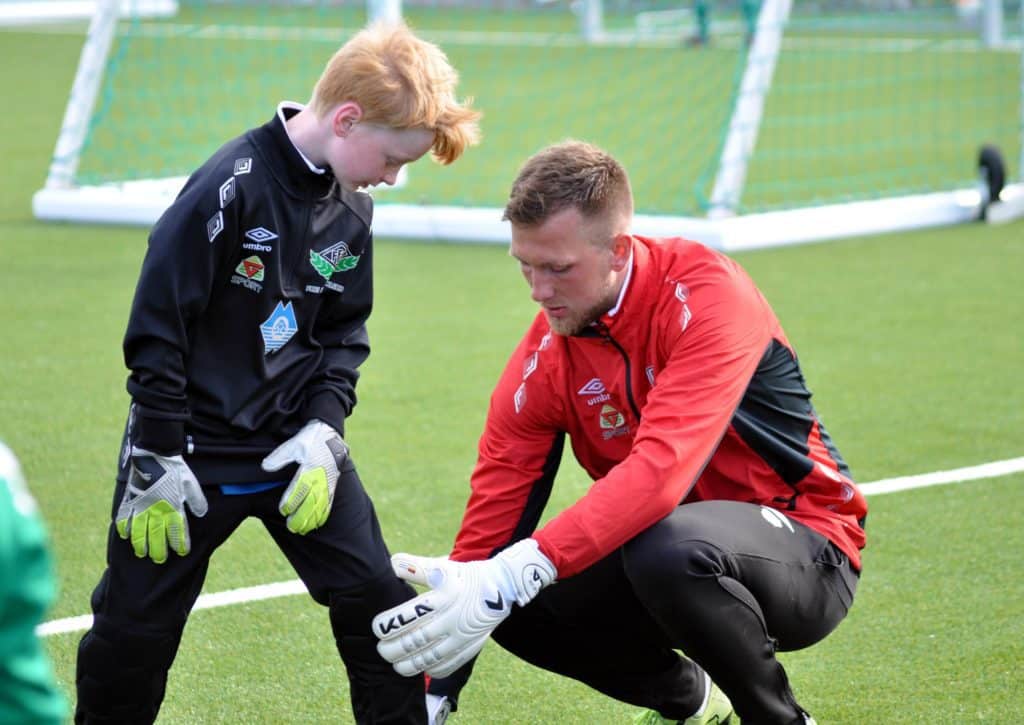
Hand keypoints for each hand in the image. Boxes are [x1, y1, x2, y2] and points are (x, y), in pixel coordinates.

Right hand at [116, 447, 207, 563]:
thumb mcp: (191, 483)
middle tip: (159, 559)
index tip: (182, 552)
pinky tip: (125, 536)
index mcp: (173, 506)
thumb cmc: (175, 469)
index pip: (178, 530)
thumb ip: (196, 500)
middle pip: (157, 536)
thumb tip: (202, 514)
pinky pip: (124, 518)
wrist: (155, 455)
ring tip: (142, 553)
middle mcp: (157, 510)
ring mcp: (142, 507)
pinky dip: (124, 528)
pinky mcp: (130, 500)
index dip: (180, 543)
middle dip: (159, 550)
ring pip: (139, 531)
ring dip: (141, 544)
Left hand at [261, 419, 347, 534]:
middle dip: (300, 517)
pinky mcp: (332, 486)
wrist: (331, 436)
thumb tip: (265, 467)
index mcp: (309, 469)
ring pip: (320, 506)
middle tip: (291, 526)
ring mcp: (327, 484)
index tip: (283, 510)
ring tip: (301, 529)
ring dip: (311, 520)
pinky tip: (316, 524)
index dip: (291, 502)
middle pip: (310, 503)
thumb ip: (279, 457)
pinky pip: (329, 504)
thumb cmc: (310, 441)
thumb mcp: (293, 445)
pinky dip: (323, 515)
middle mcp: (319, 479)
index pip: (299, 490)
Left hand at [373, 539, 555, 677]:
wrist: (504, 586)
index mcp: (444, 597)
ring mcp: (463, 636)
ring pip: (430, 658)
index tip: (377, 628)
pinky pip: (448, 666)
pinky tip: (421, 668)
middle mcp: (453, 619)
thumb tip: (391, 564)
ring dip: (408, 665)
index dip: (390, 625)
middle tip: (381, 649)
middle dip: (393, 649)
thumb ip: (417, 567)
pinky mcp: (471, 647)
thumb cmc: (467, 576)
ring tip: (395, 664)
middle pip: (416, 641)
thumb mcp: (444, 566)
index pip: (409, 616)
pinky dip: (431, 670)